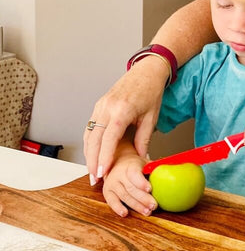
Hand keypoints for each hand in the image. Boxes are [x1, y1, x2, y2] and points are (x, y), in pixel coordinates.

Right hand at [83, 56, 167, 183]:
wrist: (146, 71)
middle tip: (94, 178)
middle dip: (92, 161)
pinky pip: (90, 126)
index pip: (109, 139)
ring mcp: (100, 105)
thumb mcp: (151, 117)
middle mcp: (107, 107)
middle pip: (93, 139)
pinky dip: (89, 142)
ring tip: (92, 171)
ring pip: (88, 134)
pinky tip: (92, 154)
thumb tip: (140, 158)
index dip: (104, 158)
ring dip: (88, 154)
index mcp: (121, 110)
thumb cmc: (151, 91)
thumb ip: (144, 139)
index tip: (102, 173)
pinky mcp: (99, 105)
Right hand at [102, 152, 156, 216]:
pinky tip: (125, 213)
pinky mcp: (107, 192)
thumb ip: (156, 168)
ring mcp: (111, 183)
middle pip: (131, 188)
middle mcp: (119, 174)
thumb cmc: (136, 166)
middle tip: (154, 205)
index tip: (150, 189)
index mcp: (130, 165)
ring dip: (136, 206)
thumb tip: (173, 171)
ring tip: (147, 212)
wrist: (117, 163)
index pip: (134, 174)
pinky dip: (118, 208)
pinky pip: (111, 201)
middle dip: (143, 198)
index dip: (141, 182)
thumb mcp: (145, 163)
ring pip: (124, 196)